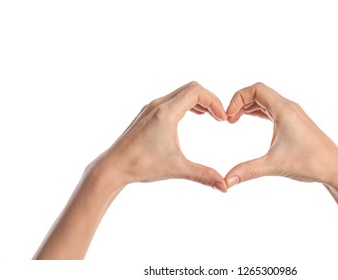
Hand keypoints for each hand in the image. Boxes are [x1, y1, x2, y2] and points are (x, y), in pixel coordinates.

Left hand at [92, 81, 227, 191]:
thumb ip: (203, 175)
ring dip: (198, 102)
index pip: (196, 91)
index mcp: (166, 112)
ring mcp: (151, 108)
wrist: (113, 167)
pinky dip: (187, 104)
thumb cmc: (141, 165)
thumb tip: (224, 186)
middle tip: (220, 117)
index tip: (222, 119)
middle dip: (209, 100)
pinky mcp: (147, 114)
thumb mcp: (176, 168)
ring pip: (181, 93)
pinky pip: (172, 100)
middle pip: (191, 89)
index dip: (214, 102)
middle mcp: (158, 105)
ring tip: (211, 117)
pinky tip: (193, 117)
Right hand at [224, 82, 337, 187]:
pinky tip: (250, 121)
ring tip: (234, 121)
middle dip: (240, 103)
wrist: (336, 169)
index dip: (238, 98)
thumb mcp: (274, 165)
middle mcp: (289, 108)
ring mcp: (293, 115)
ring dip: (248, 107)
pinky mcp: (295, 123)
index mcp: (284, 110)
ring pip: (265, 101)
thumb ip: (248, 170)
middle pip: (259, 92)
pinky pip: (272, 110)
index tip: (229, 117)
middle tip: (229, 120)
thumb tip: (227, 181)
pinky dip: (258, 112)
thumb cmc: (311, 163)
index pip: (256, 89)